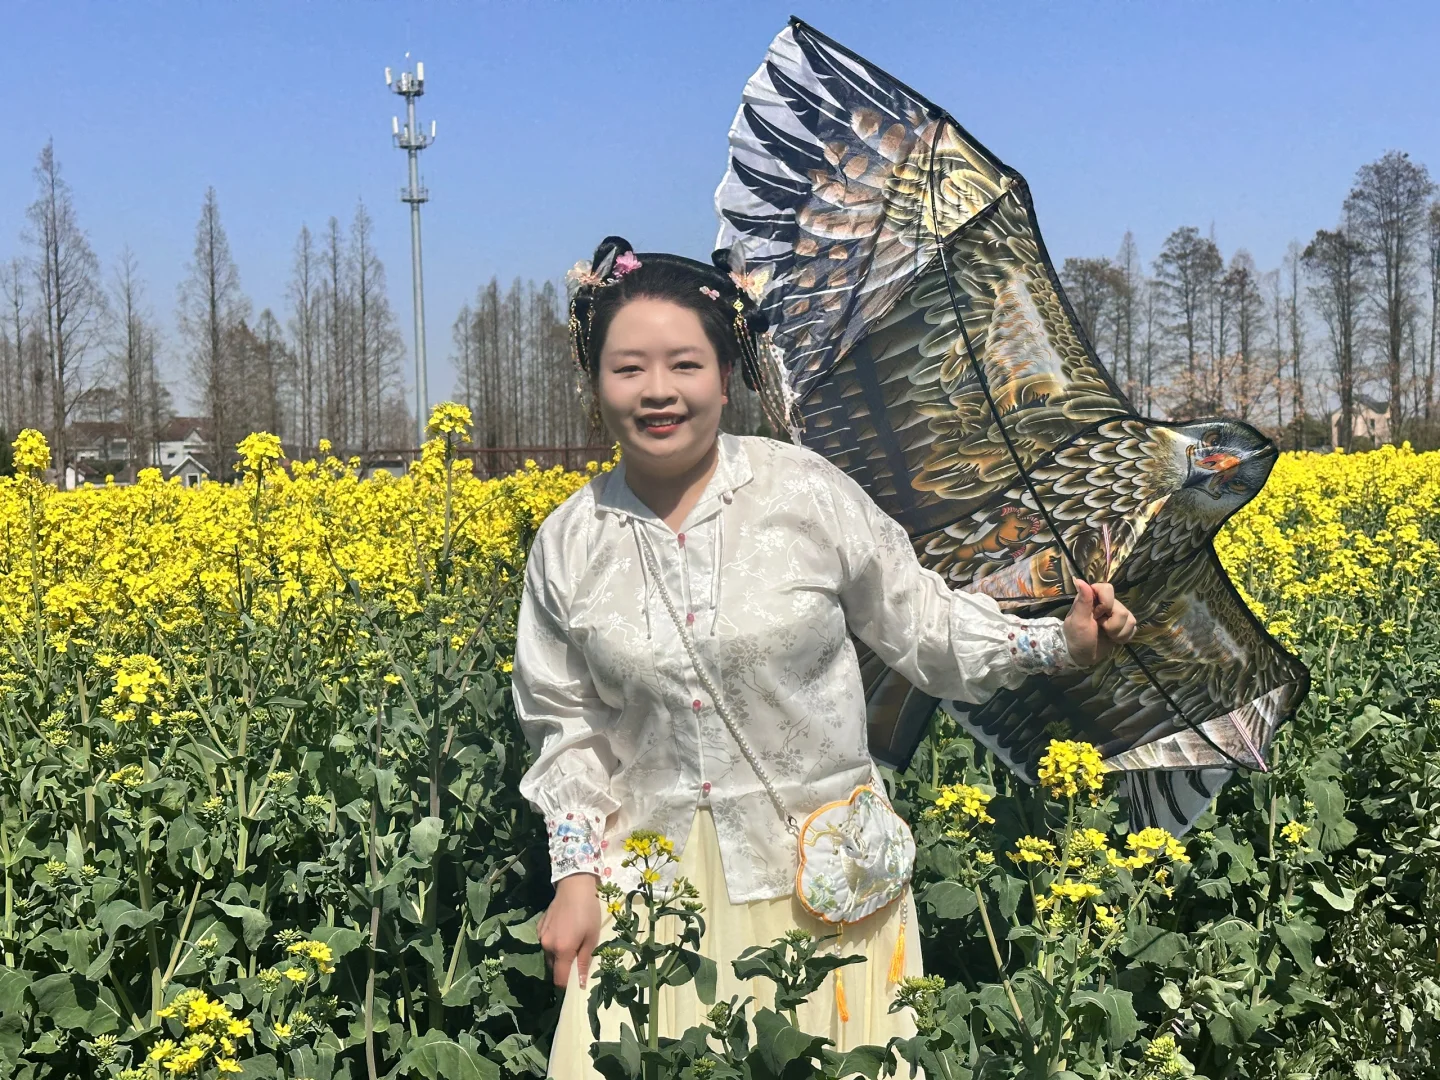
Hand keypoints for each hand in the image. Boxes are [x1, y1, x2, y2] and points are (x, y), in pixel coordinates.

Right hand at [536, 872, 601, 987]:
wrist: (574, 886)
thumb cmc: (588, 912)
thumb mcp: (592, 938)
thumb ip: (584, 962)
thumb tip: (581, 984)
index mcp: (562, 950)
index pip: (559, 980)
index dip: (568, 985)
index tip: (576, 982)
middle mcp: (547, 946)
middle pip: (554, 968)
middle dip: (564, 968)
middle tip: (578, 956)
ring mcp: (541, 936)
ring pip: (549, 955)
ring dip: (559, 955)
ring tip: (572, 941)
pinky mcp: (539, 927)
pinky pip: (546, 943)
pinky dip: (554, 943)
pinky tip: (564, 930)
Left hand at [1062, 579, 1136, 666]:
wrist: (1083, 656)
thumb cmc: (1077, 637)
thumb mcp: (1077, 621)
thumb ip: (1082, 601)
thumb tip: (1079, 579)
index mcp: (1093, 598)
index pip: (1107, 588)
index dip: (1105, 603)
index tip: (1096, 615)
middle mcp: (1107, 603)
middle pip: (1121, 609)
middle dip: (1111, 624)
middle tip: (1099, 627)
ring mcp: (1117, 614)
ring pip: (1129, 619)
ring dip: (1116, 632)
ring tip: (1106, 635)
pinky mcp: (1125, 625)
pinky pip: (1133, 627)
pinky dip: (1123, 637)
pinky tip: (1113, 639)